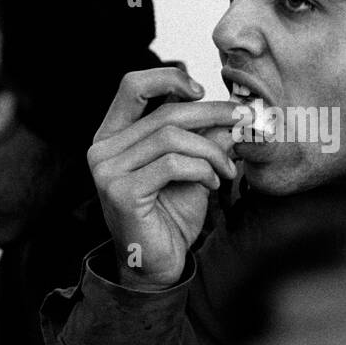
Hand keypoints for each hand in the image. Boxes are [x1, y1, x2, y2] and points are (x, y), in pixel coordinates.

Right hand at [88, 68, 239, 290]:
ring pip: (171, 136)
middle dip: (211, 114)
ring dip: (211, 150)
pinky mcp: (121, 192)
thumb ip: (206, 137)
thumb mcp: (193, 168)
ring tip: (227, 169)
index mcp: (112, 136)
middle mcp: (102, 149)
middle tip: (242, 120)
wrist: (158, 266)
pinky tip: (214, 184)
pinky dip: (202, 169)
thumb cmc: (171, 216)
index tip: (201, 90)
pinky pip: (172, 164)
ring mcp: (107, 171)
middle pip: (164, 112)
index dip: (169, 78)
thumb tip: (235, 110)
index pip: (132, 86)